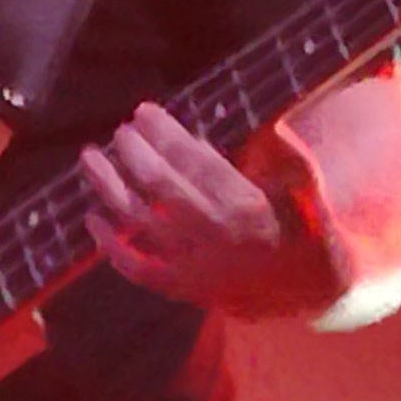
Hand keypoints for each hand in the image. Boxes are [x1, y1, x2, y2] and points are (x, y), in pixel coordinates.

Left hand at [79, 104, 338, 321]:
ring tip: (91, 159)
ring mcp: (195, 266)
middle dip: (134, 154)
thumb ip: (278, 148)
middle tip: (122, 131)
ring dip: (109, 188)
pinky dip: (110, 246)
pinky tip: (92, 218)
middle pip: (159, 188)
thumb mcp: (304, 181)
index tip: (143, 112)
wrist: (309, 289)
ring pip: (139, 224)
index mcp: (246, 205)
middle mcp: (215, 236)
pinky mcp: (184, 288)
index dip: (163, 134)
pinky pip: (137, 269)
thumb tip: (256, 118)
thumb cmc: (306, 225)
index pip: (193, 161)